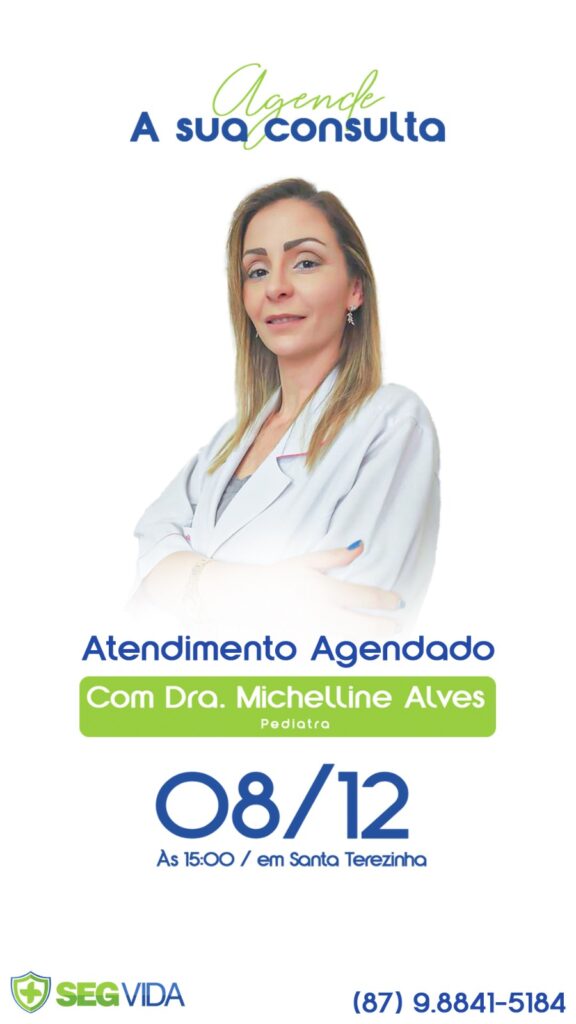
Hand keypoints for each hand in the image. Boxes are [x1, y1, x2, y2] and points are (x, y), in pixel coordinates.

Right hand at [200, 542, 401, 630]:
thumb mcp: (307, 561)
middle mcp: (322, 614)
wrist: (248, 599)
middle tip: (398, 626)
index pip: (365, 597)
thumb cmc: (279, 576)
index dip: (386, 601)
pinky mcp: (307, 645)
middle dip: (385, 628)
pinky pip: (335, 650)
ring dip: (372, 641)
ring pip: (352, 642)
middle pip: (364, 626)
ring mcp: (314, 633)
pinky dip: (350, 649)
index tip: (399, 603)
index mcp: (325, 590)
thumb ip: (336, 556)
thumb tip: (361, 546)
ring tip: (384, 637)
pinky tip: (361, 648)